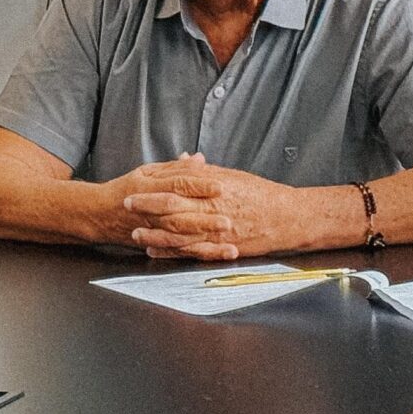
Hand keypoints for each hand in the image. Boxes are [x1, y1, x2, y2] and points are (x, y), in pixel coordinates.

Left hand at [119, 156, 305, 259]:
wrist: (287, 219)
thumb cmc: (261, 195)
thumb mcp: (233, 176)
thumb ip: (206, 172)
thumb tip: (186, 162)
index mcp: (214, 189)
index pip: (177, 187)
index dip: (153, 189)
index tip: (135, 186)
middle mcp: (212, 210)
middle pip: (171, 210)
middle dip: (146, 208)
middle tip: (125, 206)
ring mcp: (215, 232)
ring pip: (177, 233)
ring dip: (153, 232)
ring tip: (135, 232)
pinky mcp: (220, 248)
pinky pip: (190, 251)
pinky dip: (171, 251)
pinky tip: (155, 249)